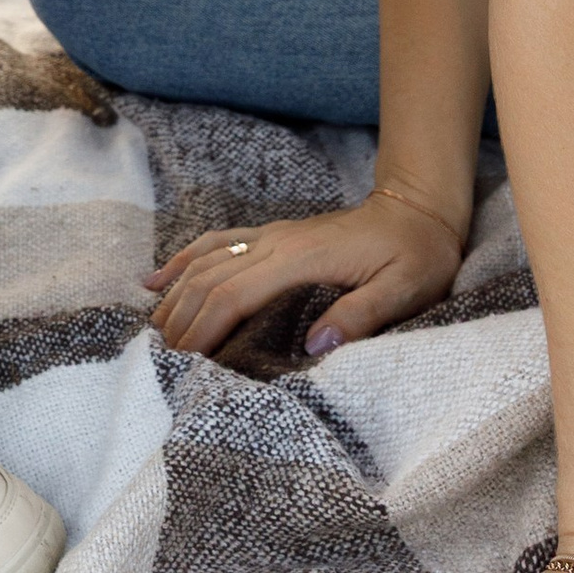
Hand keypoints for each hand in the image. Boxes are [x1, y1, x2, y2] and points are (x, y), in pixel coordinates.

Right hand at [147, 188, 462, 354]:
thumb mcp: (405, 289)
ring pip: (206, 261)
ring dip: (176, 295)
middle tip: (163, 362)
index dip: (205, 329)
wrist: (418, 209)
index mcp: (301, 259)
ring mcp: (270, 236)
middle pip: (210, 280)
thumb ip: (361, 315)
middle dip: (182, 320)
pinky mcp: (272, 236)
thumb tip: (315, 347)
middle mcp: (275, 243)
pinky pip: (217, 243)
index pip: (235, 295)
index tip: (186, 363)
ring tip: (155, 333)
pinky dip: (183, 261)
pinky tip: (158, 280)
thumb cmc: (417, 253)